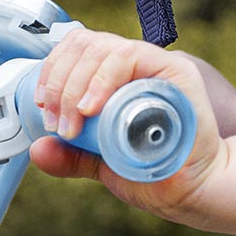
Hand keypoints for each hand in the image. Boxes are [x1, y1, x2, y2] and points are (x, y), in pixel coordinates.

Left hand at [29, 28, 227, 223]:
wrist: (196, 191)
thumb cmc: (158, 173)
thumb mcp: (102, 163)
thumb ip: (74, 156)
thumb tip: (39, 149)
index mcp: (117, 77)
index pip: (78, 49)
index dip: (53, 69)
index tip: (42, 105)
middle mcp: (135, 64)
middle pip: (85, 44)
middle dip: (59, 80)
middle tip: (57, 121)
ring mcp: (154, 64)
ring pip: (102, 48)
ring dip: (75, 84)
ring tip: (72, 122)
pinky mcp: (175, 69)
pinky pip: (129, 56)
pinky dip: (102, 78)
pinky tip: (91, 107)